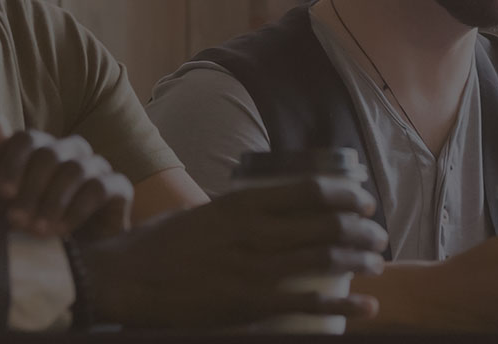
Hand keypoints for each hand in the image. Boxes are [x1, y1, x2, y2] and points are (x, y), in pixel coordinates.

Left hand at [0, 117, 131, 239]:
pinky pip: (98, 189)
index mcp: (43, 148)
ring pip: (74, 170)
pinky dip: (76, 210)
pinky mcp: (119, 186)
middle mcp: (72, 150)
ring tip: (38, 230)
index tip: (2, 192)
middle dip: (30, 188)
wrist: (72, 256)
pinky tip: (62, 230)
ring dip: (52, 202)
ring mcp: (97, 166)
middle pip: (50, 154)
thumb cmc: (34, 220)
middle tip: (16, 220)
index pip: (27, 139)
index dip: (13, 163)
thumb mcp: (6, 195)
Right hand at [81, 176, 387, 328]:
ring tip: (377, 263)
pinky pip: (309, 304)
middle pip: (327, 225)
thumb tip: (270, 211)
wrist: (120, 279)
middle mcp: (253, 232)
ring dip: (360, 260)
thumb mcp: (203, 213)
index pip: (312, 190)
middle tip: (378, 235)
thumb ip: (239, 212)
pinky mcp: (249, 304)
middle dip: (362, 230)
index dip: (347, 195)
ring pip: (325, 260)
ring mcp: (253, 270)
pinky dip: (344, 305)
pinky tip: (366, 306)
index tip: (365, 201)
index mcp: (242, 203)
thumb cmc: (158, 245)